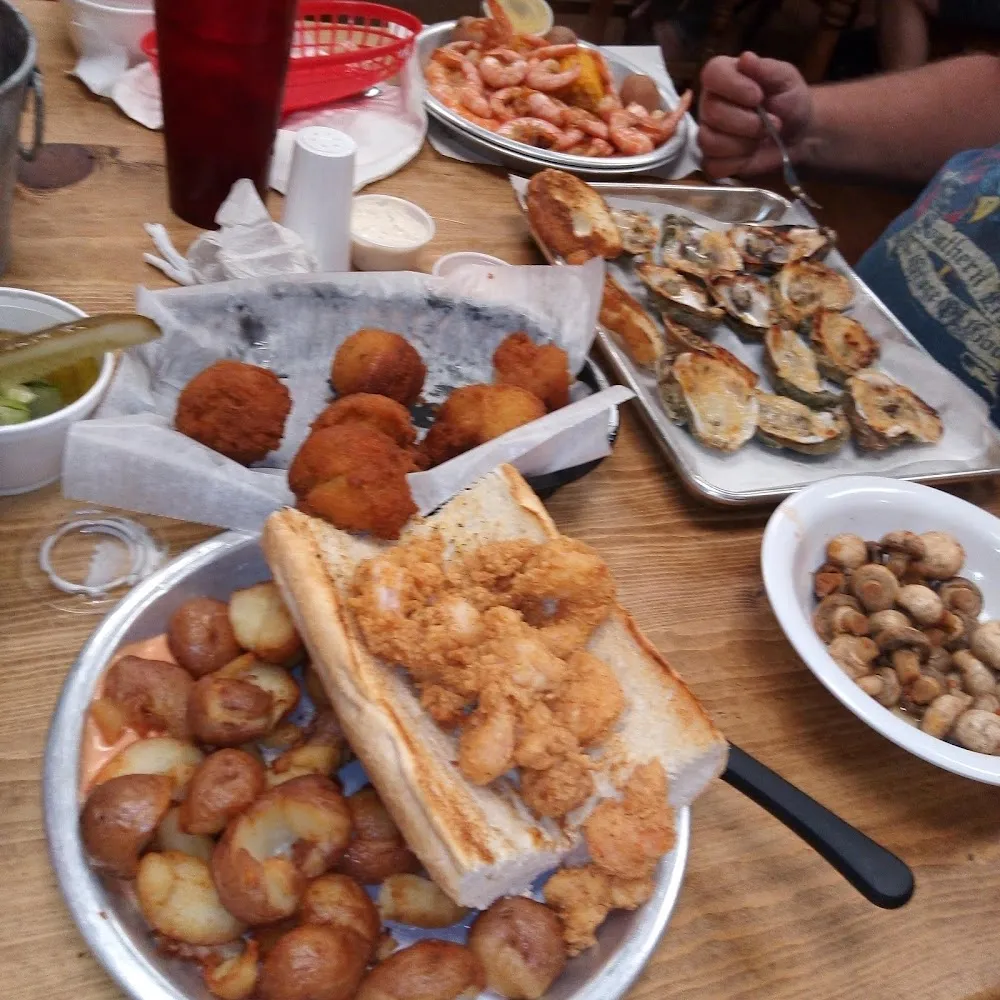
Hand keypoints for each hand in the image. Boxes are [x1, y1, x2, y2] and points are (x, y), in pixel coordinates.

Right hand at [698, 51, 812, 178]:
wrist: (798, 133)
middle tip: (771, 123)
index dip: (733, 87)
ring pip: (709, 141)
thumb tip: (745, 58)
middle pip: (711, 113)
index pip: (711, 74)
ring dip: (742, 144)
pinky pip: (713, 165)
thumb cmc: (789, 101)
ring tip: (761, 138)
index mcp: (724, 77)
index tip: (758, 97)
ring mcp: (708, 133)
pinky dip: (735, 163)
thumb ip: (766, 68)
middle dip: (746, 122)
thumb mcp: (785, 78)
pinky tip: (749, 154)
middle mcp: (709, 103)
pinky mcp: (712, 160)